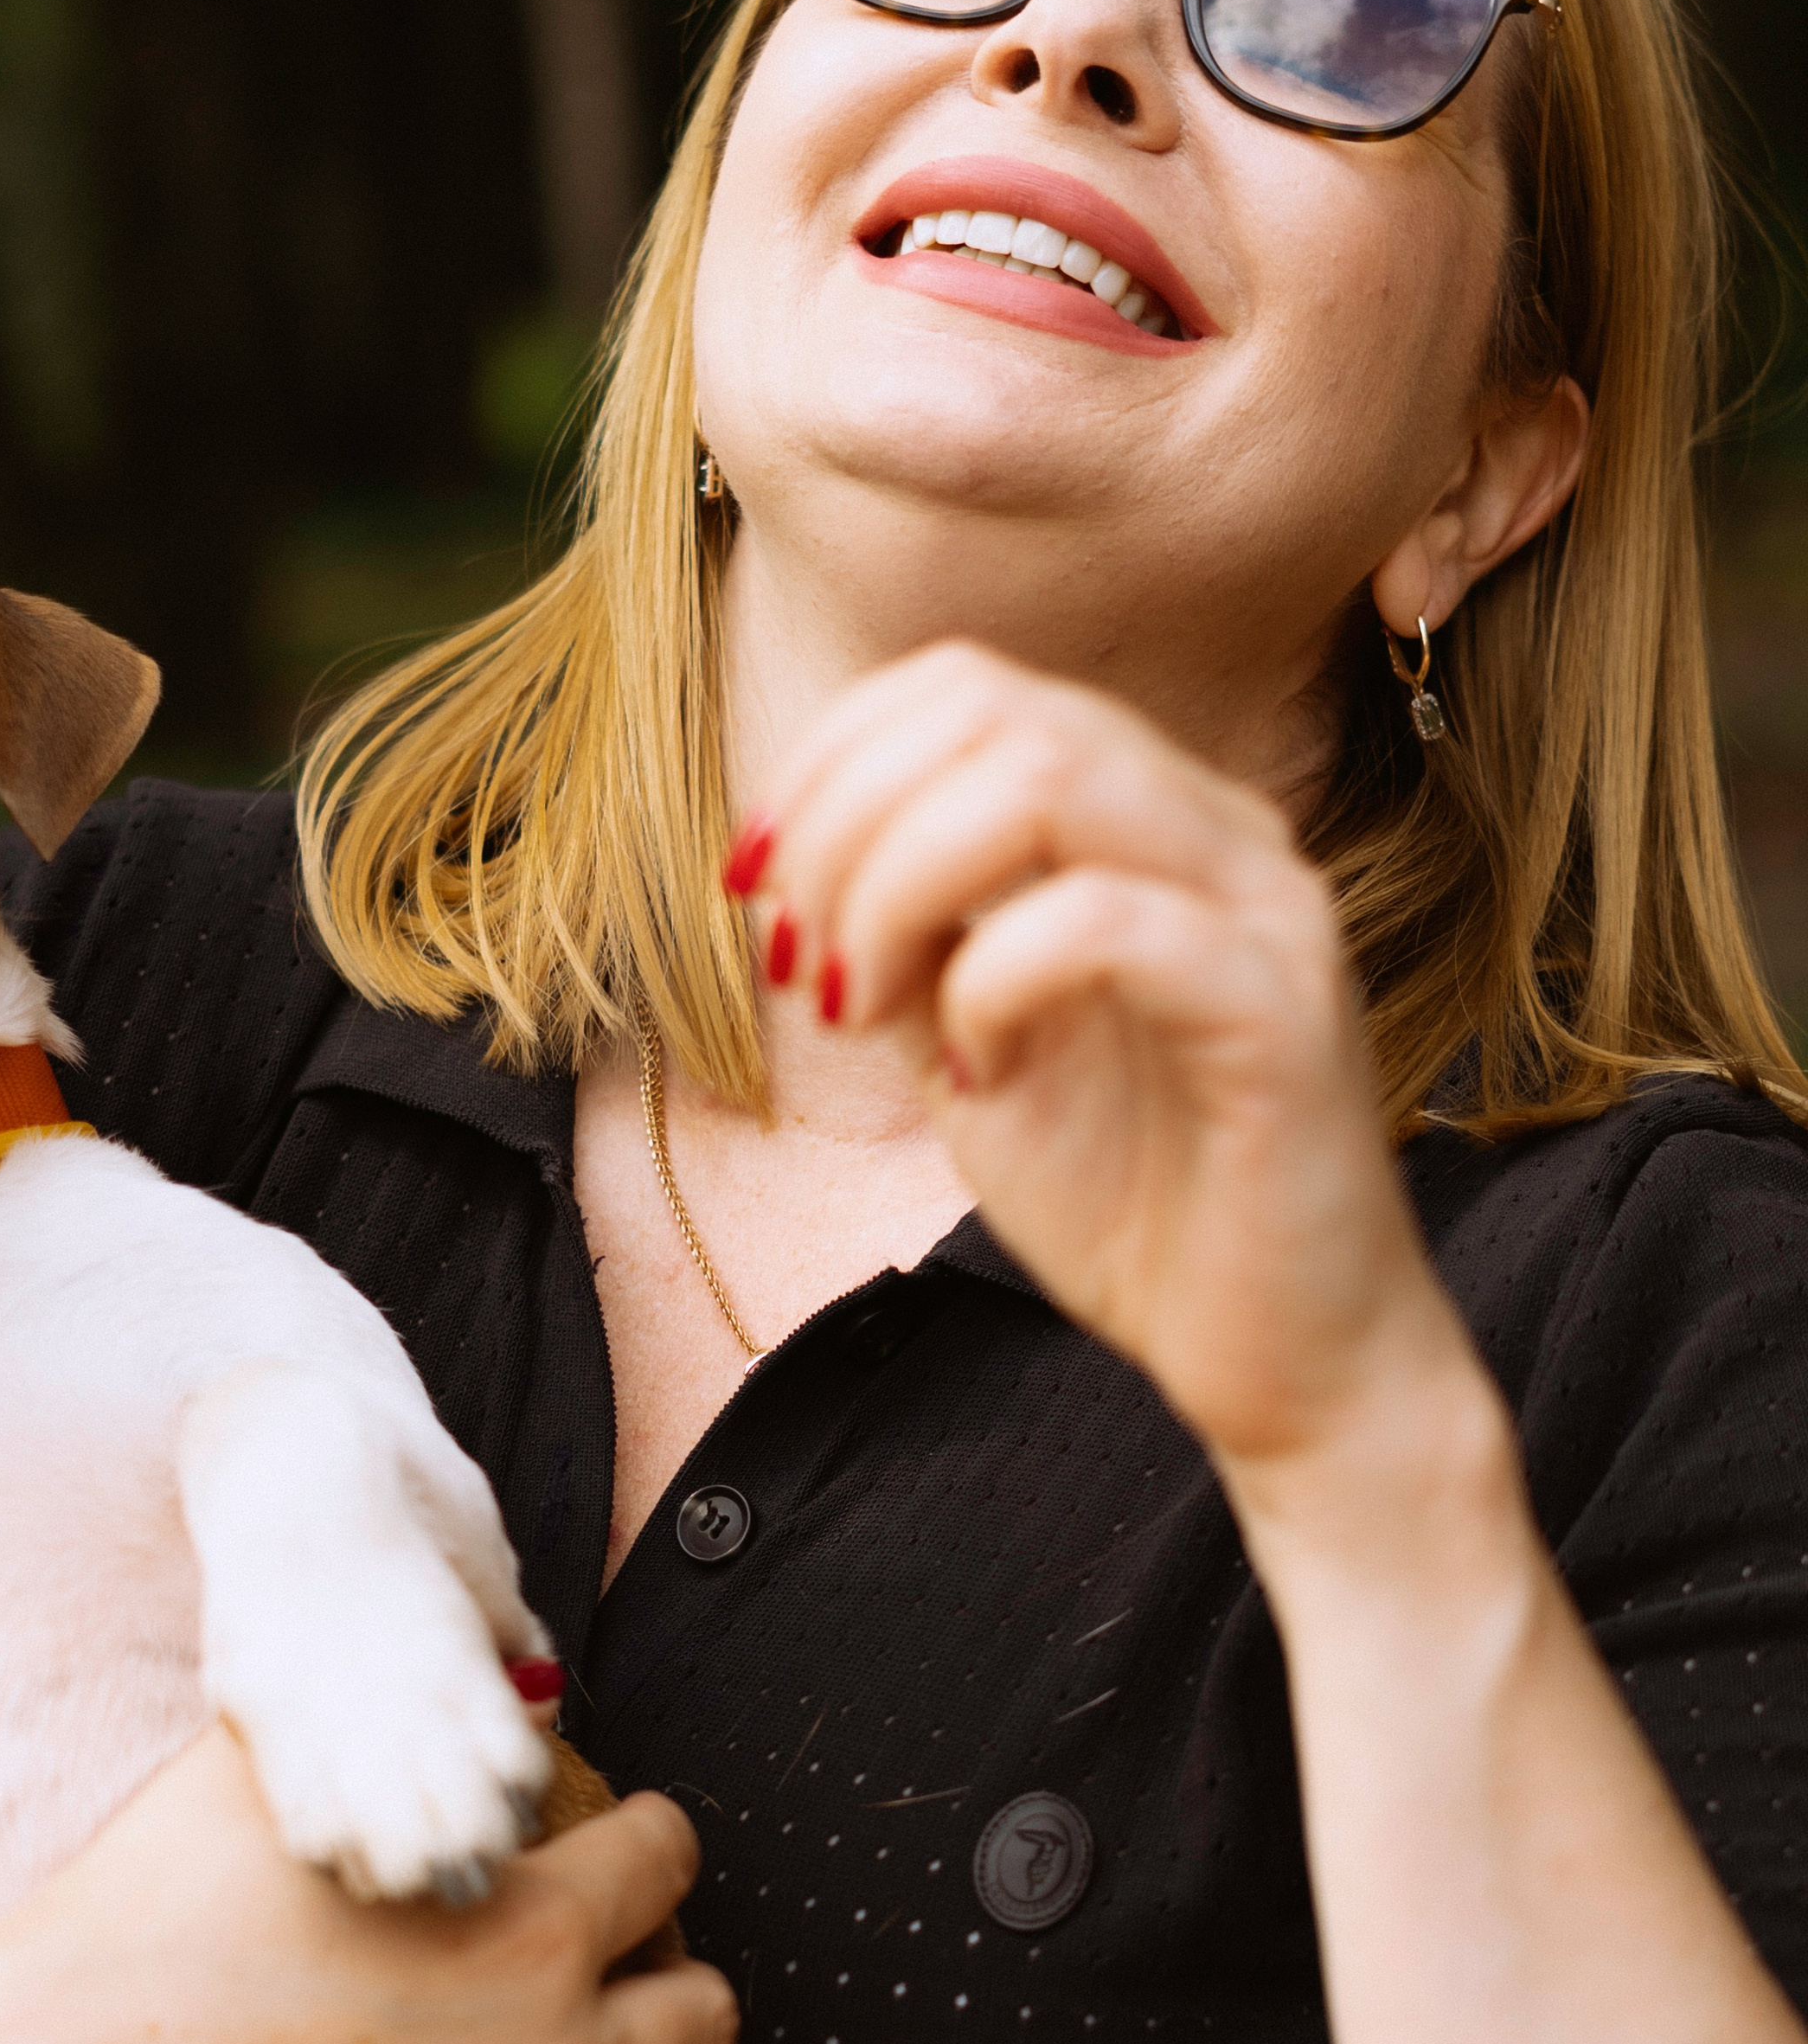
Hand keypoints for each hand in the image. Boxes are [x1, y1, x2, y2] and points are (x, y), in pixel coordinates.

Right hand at [0, 1728, 733, 2043]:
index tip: (589, 1838)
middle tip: (597, 1950)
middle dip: (659, 1959)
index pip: (669, 1853)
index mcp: (528, 1928)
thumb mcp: (282, 1780)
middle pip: (706, 2004)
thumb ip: (413, 1730)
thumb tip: (517, 1694)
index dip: (629, 1830)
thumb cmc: (138, 1930)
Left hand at [737, 642, 1470, 1475]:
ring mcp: (1262, 907)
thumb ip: (898, 932)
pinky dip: (992, 981)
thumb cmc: (1131, 1196)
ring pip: (1046, 778)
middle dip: (846, 824)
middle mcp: (1215, 826)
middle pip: (993, 709)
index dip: (831, 760)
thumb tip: (785, 860)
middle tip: (813, 965)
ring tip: (871, 1008)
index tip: (761, 886)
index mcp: (1142, 814)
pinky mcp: (1281, 1010)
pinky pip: (1105, 921)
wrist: (1279, 1359)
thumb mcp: (961, 1040)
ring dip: (900, 883)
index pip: (964, 684)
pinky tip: (979, 1069)